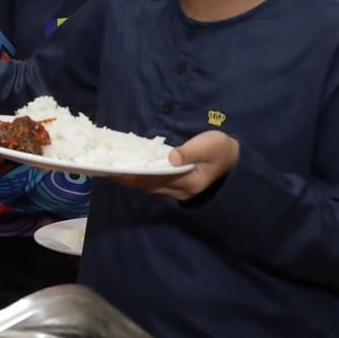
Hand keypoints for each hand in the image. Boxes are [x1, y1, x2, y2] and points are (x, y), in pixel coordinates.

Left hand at [114, 131, 238, 200]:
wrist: (233, 159)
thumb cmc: (220, 149)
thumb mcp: (208, 146)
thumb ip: (190, 152)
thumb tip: (171, 158)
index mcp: (189, 183)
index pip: (156, 180)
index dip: (135, 176)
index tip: (116, 171)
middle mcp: (181, 191)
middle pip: (148, 186)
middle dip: (127, 179)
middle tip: (105, 172)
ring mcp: (178, 191)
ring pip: (149, 187)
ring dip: (131, 180)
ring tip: (111, 173)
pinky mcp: (176, 186)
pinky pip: (154, 184)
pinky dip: (140, 178)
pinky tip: (128, 172)